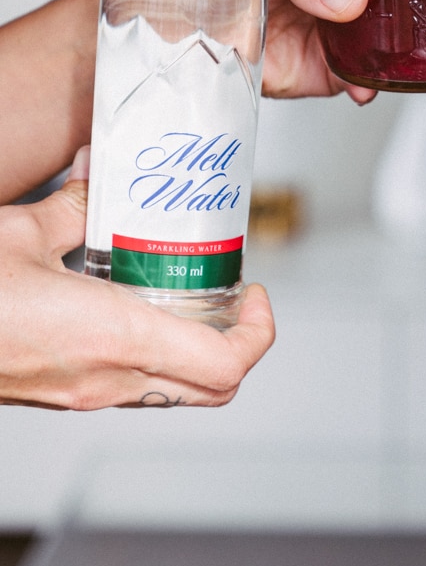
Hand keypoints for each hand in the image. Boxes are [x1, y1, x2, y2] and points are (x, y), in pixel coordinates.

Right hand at [0, 150, 274, 409]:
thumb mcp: (23, 233)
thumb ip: (76, 203)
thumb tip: (101, 169)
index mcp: (115, 338)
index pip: (226, 363)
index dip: (260, 332)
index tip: (258, 292)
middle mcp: (108, 380)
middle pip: (213, 389)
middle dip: (239, 343)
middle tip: (235, 295)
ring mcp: (85, 396)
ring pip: (173, 390)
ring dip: (197, 349)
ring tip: (187, 293)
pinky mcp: (62, 396)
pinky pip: (133, 387)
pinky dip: (156, 354)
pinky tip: (134, 307)